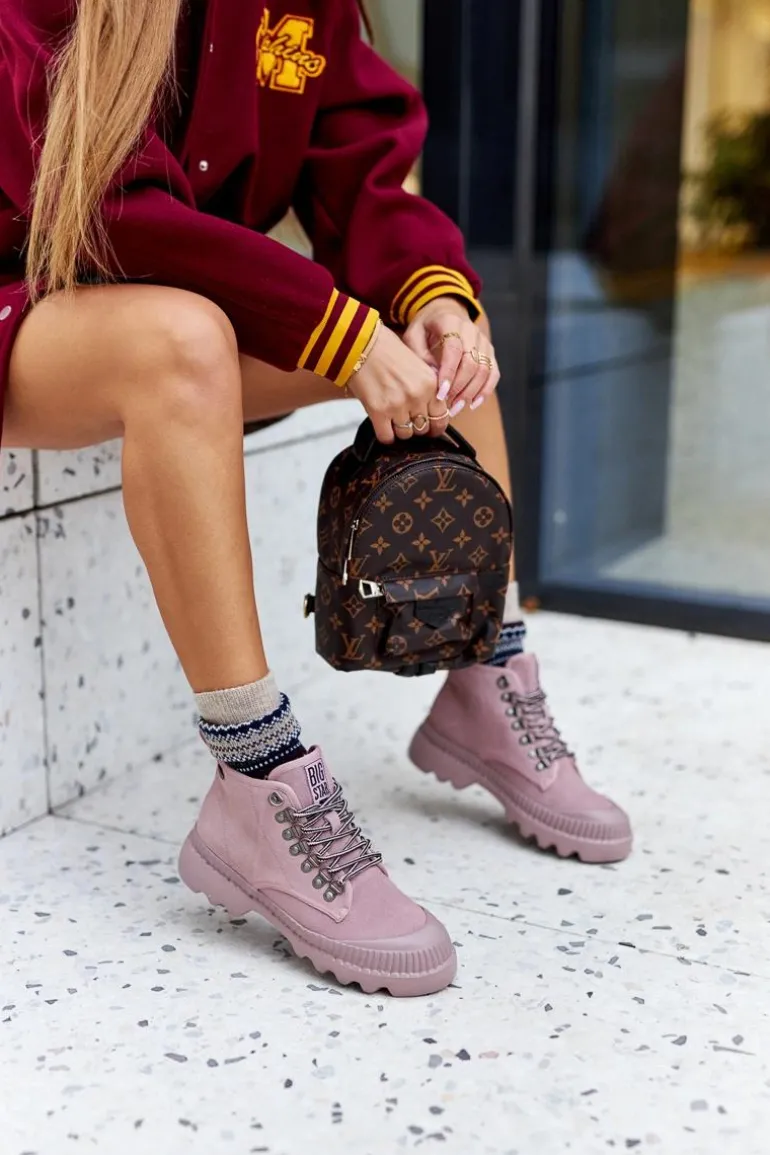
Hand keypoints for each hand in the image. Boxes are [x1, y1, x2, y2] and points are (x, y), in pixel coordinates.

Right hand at [346, 324, 448, 443]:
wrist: (362, 344)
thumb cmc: (388, 351)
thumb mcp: (419, 366)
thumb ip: (429, 389)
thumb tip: (433, 413)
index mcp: (431, 383)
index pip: (441, 418)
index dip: (436, 427)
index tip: (430, 429)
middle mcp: (417, 396)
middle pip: (423, 429)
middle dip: (416, 428)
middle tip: (408, 422)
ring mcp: (398, 405)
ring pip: (405, 434)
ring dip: (399, 431)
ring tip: (393, 420)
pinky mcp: (378, 411)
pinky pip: (386, 437)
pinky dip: (385, 435)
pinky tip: (383, 426)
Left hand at [403, 297, 499, 415]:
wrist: (445, 313)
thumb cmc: (425, 327)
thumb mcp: (413, 335)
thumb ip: (419, 355)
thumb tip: (433, 379)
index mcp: (450, 322)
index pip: (454, 349)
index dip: (449, 373)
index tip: (440, 394)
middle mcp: (471, 330)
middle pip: (473, 362)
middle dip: (460, 387)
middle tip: (447, 405)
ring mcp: (483, 341)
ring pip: (485, 369)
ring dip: (472, 392)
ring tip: (456, 408)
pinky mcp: (489, 352)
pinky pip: (493, 372)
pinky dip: (485, 390)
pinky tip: (473, 404)